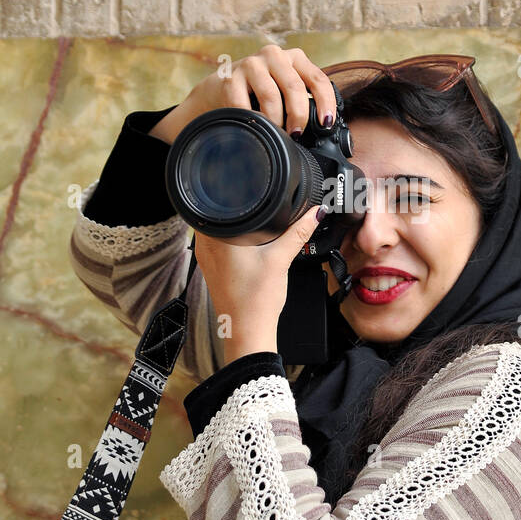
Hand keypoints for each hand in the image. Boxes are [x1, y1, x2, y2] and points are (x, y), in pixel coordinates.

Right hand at [148, 44, 337, 145]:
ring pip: (271, 95)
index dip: (326, 103)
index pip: (318, 79)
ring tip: (276, 132)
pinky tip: (255, 126)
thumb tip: (324, 129)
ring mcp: (251, 64)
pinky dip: (252, 120)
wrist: (221, 89)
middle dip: (299, 115)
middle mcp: (274, 55)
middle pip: (295, 87)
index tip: (326, 125)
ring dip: (276, 120)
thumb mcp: (285, 90)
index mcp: (294, 58)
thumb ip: (303, 101)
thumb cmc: (261, 93)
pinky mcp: (230, 77)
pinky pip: (244, 104)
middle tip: (297, 134)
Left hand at [194, 203, 324, 364]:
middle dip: (237, 206)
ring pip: (218, 229)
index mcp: (216, 237)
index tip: (247, 186)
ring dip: (235, 224)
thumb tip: (315, 213)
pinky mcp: (212, 269)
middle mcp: (205, 246)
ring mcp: (206, 258)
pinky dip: (232, 239)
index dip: (230, 189)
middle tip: (258, 203)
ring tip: (255, 222)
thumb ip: (298, 232)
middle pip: (216, 212)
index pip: (216, 200)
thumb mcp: (281, 259)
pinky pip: (219, 244)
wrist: (248, 332)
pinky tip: (248, 243)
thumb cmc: (255, 301)